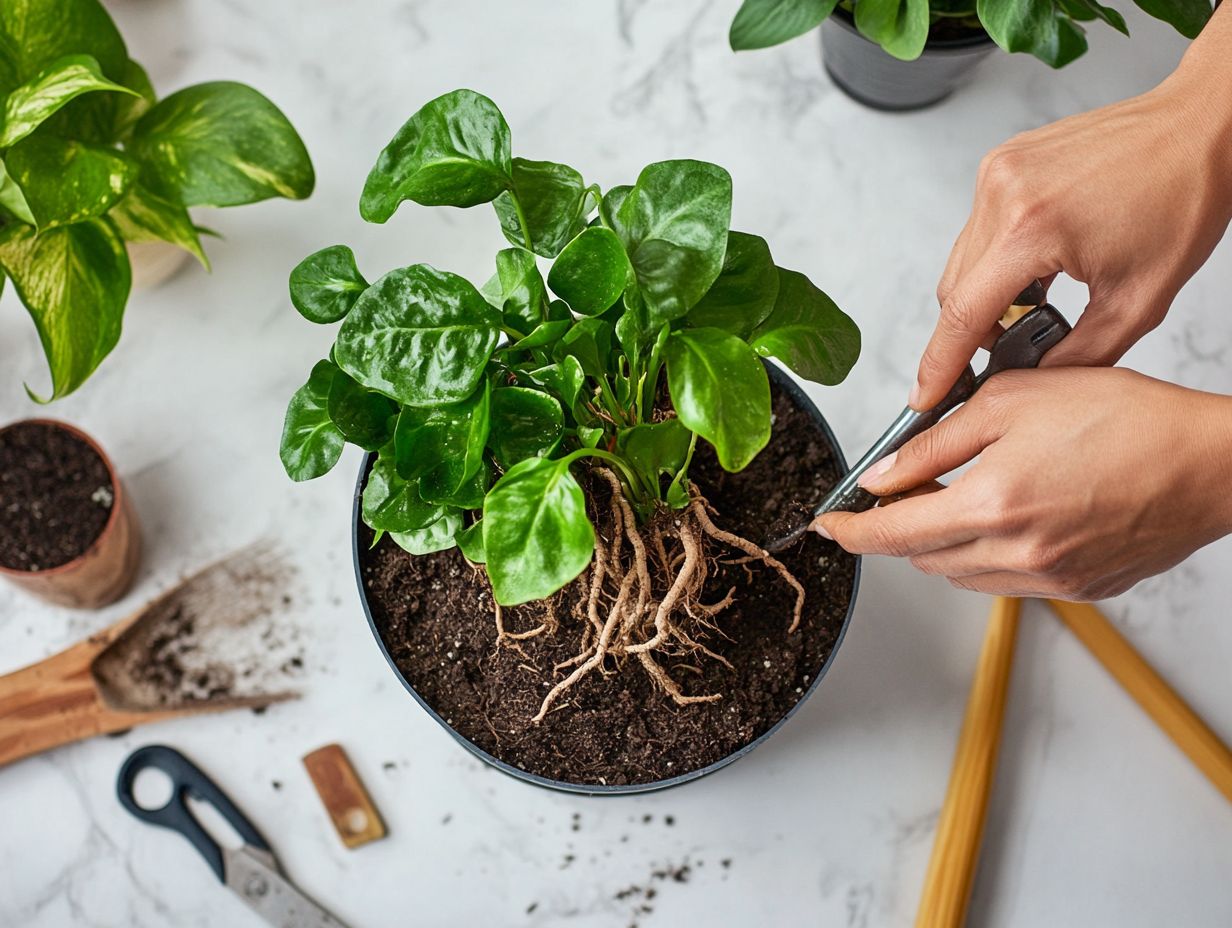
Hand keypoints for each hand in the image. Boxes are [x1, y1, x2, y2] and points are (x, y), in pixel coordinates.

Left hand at [813, 368, 1231, 598]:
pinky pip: (1008, 582)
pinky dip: (989, 555)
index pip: (891, 534)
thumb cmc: (1125, 418)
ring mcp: (1050, 579)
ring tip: (965, 493)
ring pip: (962, 574)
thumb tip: (880, 476)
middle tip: (905, 490)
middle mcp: (1018, 554)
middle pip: (922, 558)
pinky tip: (1011, 515)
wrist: (1210, 462)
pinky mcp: (1079, 589)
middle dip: (899, 528)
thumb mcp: (1010, 402)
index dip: (850, 532)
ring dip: (943, 543)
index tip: (829, 526)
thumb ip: (933, 444)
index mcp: (993, 505)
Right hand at [912, 21, 1231, 411]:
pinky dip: (996, 259)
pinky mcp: (1000, 164)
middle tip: (1016, 344)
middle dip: (974, 332)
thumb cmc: (1184, 196)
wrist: (1199, 124)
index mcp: (1031, 227)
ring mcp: (996, 173)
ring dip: (985, 294)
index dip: (940, 366)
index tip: (925, 397)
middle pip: (952, 293)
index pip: (963, 315)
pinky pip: (976, 231)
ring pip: (960, 263)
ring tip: (1040, 298)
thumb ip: (1078, 356)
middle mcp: (1001, 193)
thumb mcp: (1139, 301)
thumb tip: (1029, 382)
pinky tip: (1038, 262)